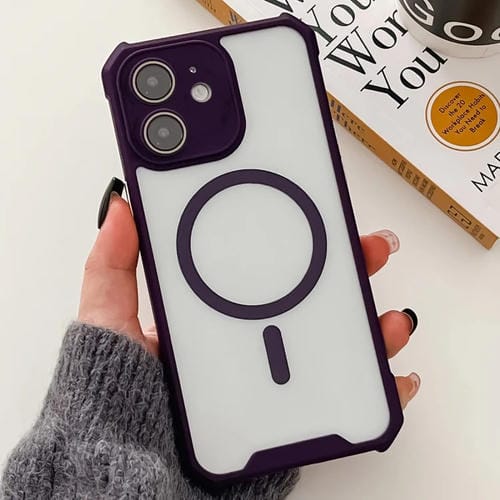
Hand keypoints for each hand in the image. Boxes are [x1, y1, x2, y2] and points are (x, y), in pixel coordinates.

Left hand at [78, 180, 419, 407]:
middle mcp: (249, 341)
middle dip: (350, 270)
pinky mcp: (288, 417)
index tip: (322, 210)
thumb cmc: (118, 398)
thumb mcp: (111, 321)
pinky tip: (395, 376)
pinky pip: (342, 399)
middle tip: (369, 249)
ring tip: (390, 318)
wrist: (133, 473)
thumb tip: (122, 207)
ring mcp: (273, 379)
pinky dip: (375, 387)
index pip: (265, 265)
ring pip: (335, 345)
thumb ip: (112, 266)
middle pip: (312, 299)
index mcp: (216, 313)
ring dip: (372, 326)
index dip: (299, 237)